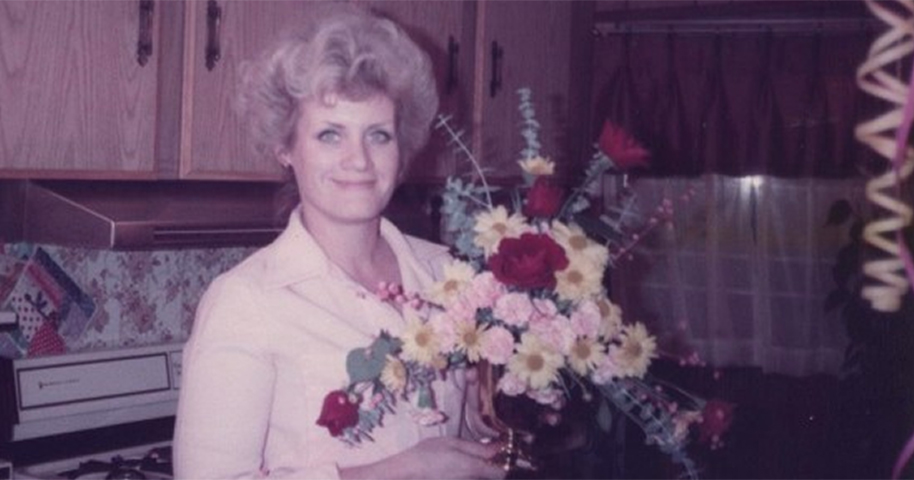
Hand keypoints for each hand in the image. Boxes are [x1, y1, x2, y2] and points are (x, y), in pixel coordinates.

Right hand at [341, 436, 505, 479]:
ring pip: (479, 476)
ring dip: (480, 468)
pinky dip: (467, 472)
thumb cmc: (427, 454)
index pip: (502, 472)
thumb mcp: (453, 443)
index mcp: (474, 468)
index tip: (503, 450)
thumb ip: (477, 448)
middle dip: (492, 464)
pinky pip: (467, 478)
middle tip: (486, 449)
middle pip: (491, 475)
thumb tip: (498, 448)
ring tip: (465, 456)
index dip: (506, 462)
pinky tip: (454, 465)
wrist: (406, 473)